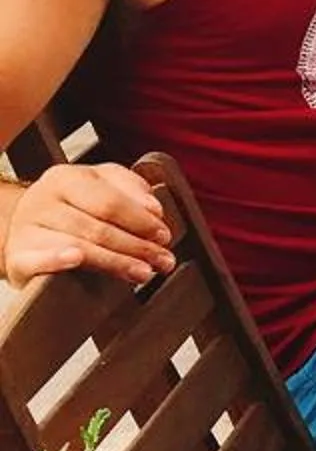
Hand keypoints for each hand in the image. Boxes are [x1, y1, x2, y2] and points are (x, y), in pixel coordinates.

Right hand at [3, 163, 176, 287]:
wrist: (23, 227)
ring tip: (143, 272)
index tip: (164, 235)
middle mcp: (44, 200)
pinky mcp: (17, 257)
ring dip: (116, 261)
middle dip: (136, 245)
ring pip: (77, 245)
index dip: (140, 220)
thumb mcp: (99, 187)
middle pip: (98, 225)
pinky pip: (36, 259)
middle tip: (162, 260)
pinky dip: (57, 259)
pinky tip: (76, 260)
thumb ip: (129, 190)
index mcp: (67, 178)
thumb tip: (153, 209)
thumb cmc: (69, 209)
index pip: (110, 200)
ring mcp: (28, 228)